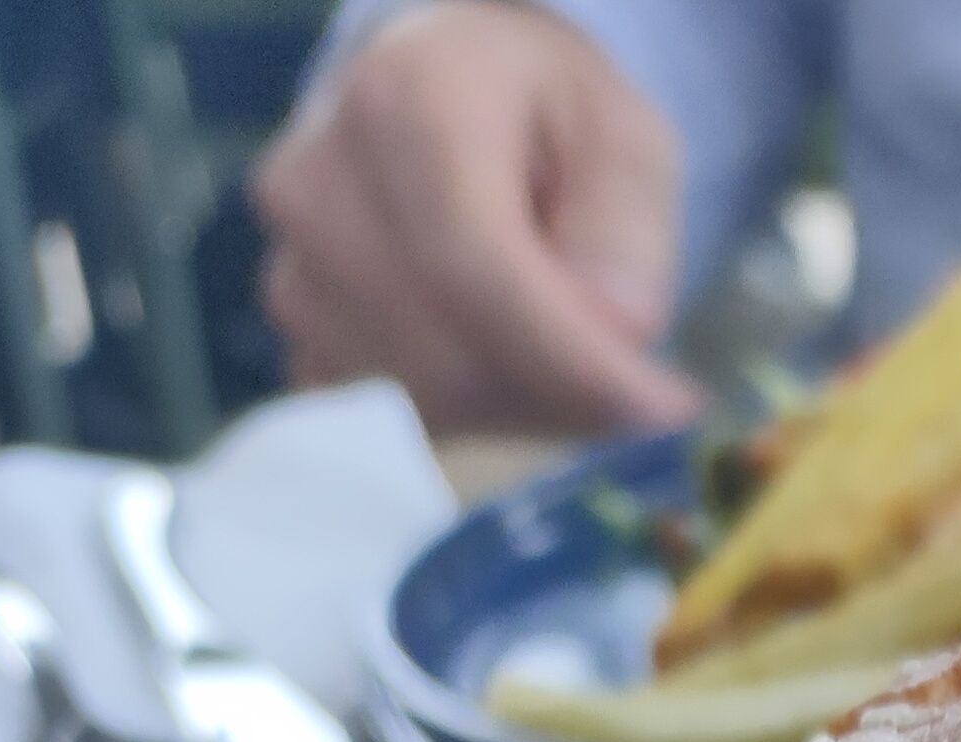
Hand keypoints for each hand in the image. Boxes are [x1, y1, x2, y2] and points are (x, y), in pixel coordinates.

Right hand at [254, 2, 699, 436]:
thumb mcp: (619, 129)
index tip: (664, 405)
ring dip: (528, 408)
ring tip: (572, 355)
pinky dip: (477, 420)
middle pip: (453, 353)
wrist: (439, 101)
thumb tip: (619, 325)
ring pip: (430, 400)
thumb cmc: (537, 110)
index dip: (574, 361)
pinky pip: (400, 421)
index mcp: (403, 103)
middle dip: (564, 393)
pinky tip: (514, 369)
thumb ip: (628, 219)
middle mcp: (320, 188)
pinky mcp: (303, 342)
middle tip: (636, 385)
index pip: (479, 272)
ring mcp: (296, 273)